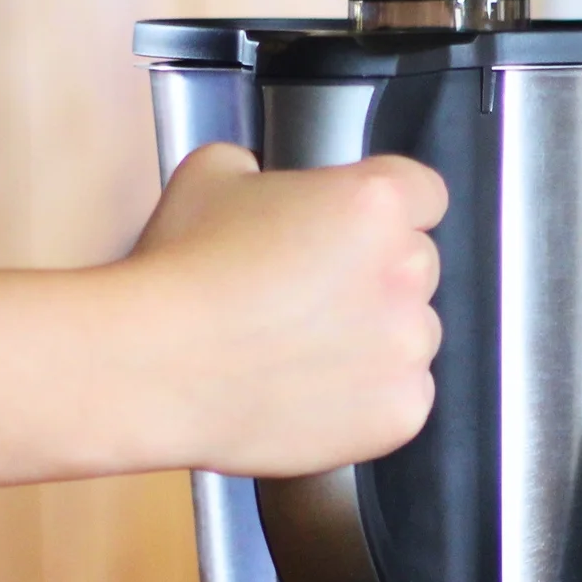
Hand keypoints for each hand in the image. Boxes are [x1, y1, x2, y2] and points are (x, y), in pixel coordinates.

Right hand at [118, 142, 446, 477]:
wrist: (158, 367)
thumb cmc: (182, 274)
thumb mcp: (213, 174)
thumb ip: (266, 170)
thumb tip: (266, 184)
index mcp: (375, 202)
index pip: (423, 193)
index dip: (385, 211)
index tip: (359, 230)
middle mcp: (406, 271)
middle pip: (416, 265)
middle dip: (374, 276)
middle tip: (310, 294)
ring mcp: (408, 346)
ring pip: (411, 334)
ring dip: (374, 338)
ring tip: (300, 347)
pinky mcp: (401, 410)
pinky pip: (404, 397)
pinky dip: (367, 397)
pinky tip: (310, 387)